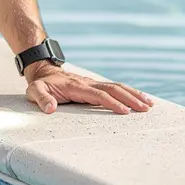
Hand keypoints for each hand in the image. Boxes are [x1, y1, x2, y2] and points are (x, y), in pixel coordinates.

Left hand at [24, 62, 154, 114]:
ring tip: (149, 104)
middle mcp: (88, 83)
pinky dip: (129, 92)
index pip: (98, 95)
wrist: (44, 72)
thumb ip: (42, 99)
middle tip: (145, 109)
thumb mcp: (35, 91)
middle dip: (130, 98)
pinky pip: (115, 88)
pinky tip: (140, 99)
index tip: (125, 112)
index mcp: (76, 86)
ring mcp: (93, 83)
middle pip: (113, 89)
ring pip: (117, 86)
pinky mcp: (96, 86)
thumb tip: (50, 109)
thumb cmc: (41, 85)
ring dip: (134, 94)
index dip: (111, 103)